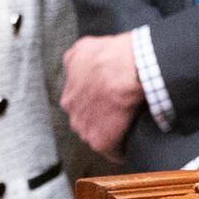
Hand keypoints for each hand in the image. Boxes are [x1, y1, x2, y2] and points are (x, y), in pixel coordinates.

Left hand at [59, 33, 145, 157]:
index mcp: (68, 89)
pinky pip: (112, 151)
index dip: (94, 100)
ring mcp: (84, 127)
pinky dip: (121, 150)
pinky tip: (131, 144)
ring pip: (96, 134)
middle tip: (119, 111)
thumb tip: (78, 62)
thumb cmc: (111, 54)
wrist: (129, 68)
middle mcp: (71, 110)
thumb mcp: (85, 47)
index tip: (107, 98)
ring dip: (110, 133)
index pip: (78, 101)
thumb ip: (76, 59)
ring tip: (127, 126)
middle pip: (85, 119)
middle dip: (99, 117)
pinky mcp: (100, 142)